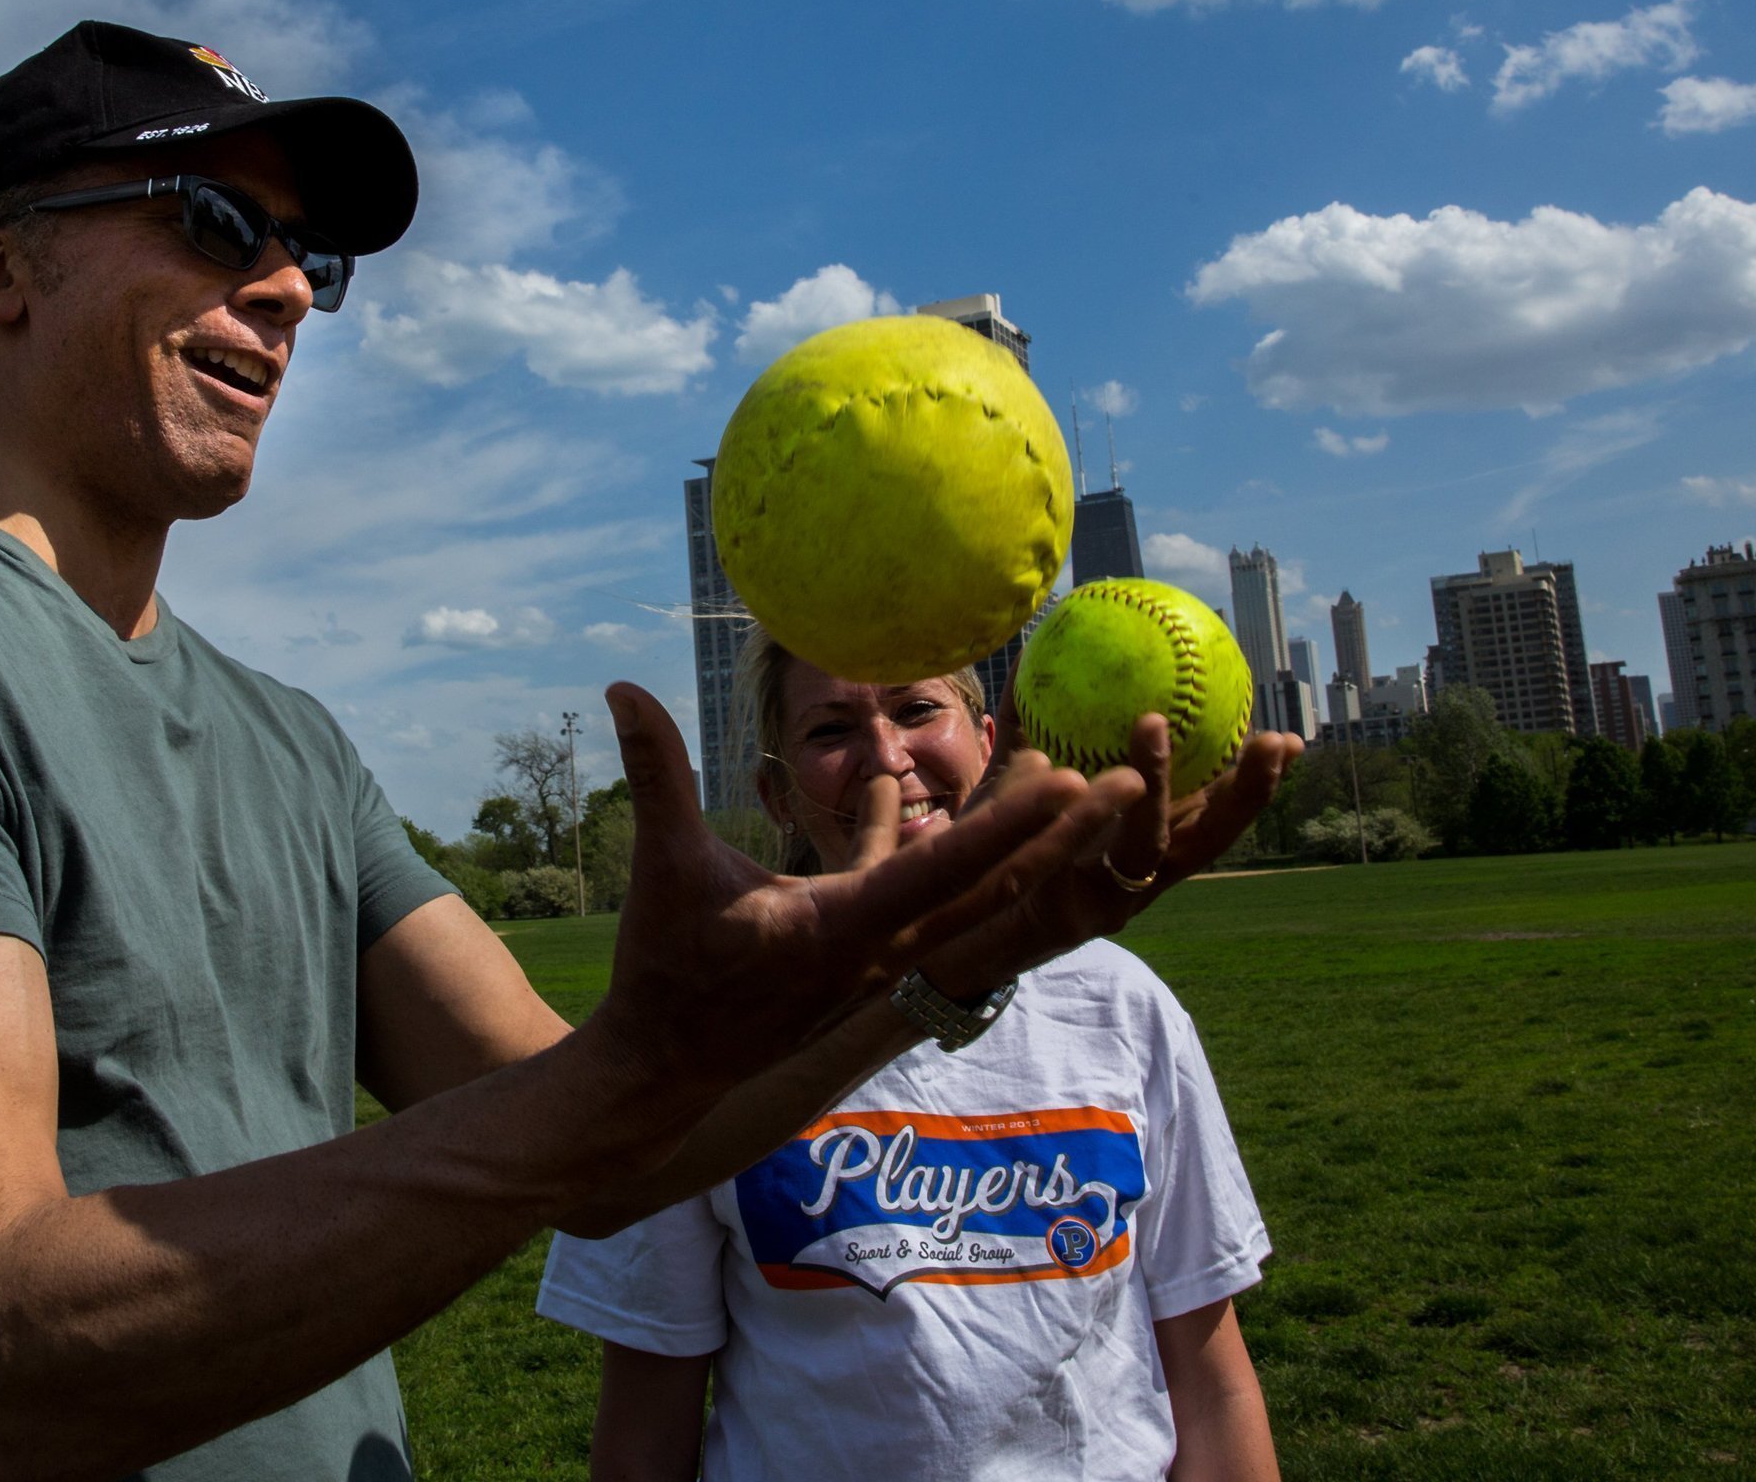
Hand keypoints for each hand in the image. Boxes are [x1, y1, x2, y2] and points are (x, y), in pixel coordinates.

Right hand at [587, 682, 1126, 1096]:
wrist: (665, 1067)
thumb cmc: (667, 966)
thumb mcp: (664, 866)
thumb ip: (656, 774)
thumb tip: (622, 688)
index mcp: (843, 928)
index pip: (946, 872)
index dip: (1013, 829)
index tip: (1074, 785)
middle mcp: (882, 949)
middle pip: (995, 888)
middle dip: (1065, 838)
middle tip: (1134, 781)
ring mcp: (882, 958)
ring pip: (973, 895)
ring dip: (1025, 844)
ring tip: (1072, 782)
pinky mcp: (867, 956)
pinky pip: (919, 896)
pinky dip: (934, 850)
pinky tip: (904, 794)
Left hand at [912, 700, 1299, 997]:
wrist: (937, 934)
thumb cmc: (985, 857)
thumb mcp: (1011, 791)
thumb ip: (1026, 739)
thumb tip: (1032, 660)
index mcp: (1140, 853)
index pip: (1209, 816)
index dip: (1251, 783)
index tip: (1288, 740)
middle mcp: (1136, 882)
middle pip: (1206, 841)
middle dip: (1245, 794)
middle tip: (1272, 741)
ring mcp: (1106, 903)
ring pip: (1147, 845)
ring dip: (1158, 786)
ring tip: (1153, 724)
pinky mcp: (1064, 917)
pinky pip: (1076, 855)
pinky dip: (1075, 810)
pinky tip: (1064, 767)